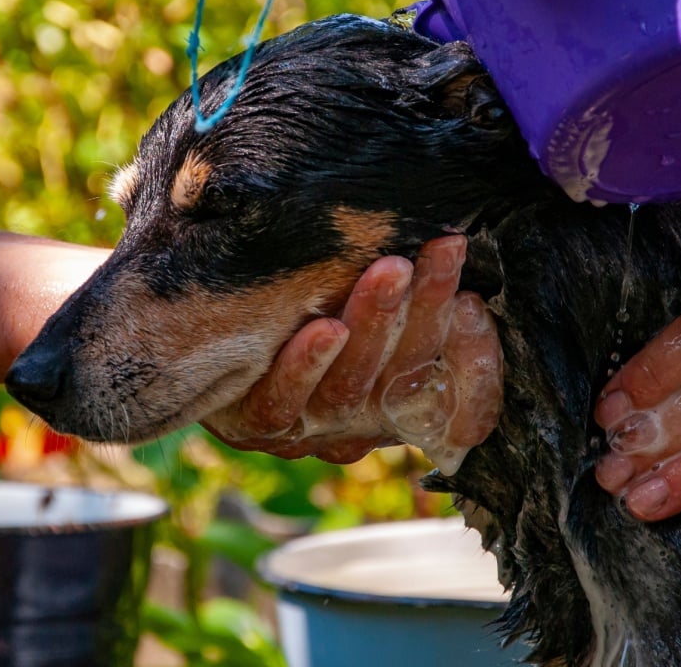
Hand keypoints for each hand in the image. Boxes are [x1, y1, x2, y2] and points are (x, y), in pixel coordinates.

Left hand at [202, 235, 502, 466]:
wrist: (202, 346)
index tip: (478, 302)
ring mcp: (305, 430)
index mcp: (399, 407)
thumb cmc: (299, 313)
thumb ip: (408, 293)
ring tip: (391, 271)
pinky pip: (280, 406)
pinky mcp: (251, 427)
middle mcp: (359, 427)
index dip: (479, 369)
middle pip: (405, 379)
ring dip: (374, 326)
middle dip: (428, 310)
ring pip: (348, 389)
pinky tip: (326, 326)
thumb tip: (459, 263)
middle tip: (443, 249)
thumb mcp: (356, 300)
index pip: (461, 414)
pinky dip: (305, 366)